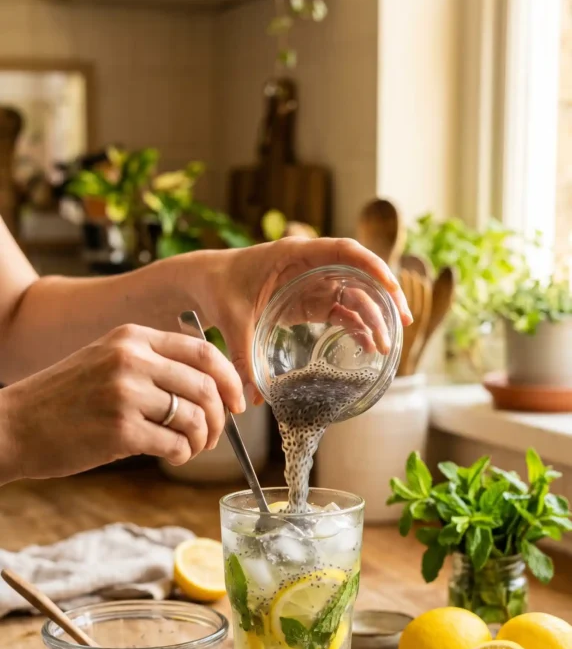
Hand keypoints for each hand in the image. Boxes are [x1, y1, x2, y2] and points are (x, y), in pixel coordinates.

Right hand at [0, 324, 243, 481]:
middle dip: (221, 417)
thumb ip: (151, 363)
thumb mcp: (106, 360)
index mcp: (132, 338)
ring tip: (190, 448)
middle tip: (214, 435)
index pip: (202, 350)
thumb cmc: (64, 399)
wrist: (15, 425)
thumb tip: (208, 385)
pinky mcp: (121, 430)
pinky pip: (176, 445)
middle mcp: (132, 360)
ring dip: (202, 441)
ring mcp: (127, 394)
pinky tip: (172, 456)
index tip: (237, 401)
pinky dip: (183, 455)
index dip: (229, 378)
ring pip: (196, 418)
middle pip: (206, 387)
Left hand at [201, 237, 412, 402]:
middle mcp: (310, 264)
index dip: (372, 265)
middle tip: (402, 323)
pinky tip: (367, 345)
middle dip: (384, 297)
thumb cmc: (219, 286)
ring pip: (354, 295)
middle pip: (359, 275)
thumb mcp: (232, 319)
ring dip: (373, 317)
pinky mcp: (309, 300)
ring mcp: (312, 282)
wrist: (205, 282)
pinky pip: (341, 310)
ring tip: (386, 345)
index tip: (391, 285)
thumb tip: (250, 397)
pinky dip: (356, 326)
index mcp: (295, 254)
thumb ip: (242, 355)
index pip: (344, 251)